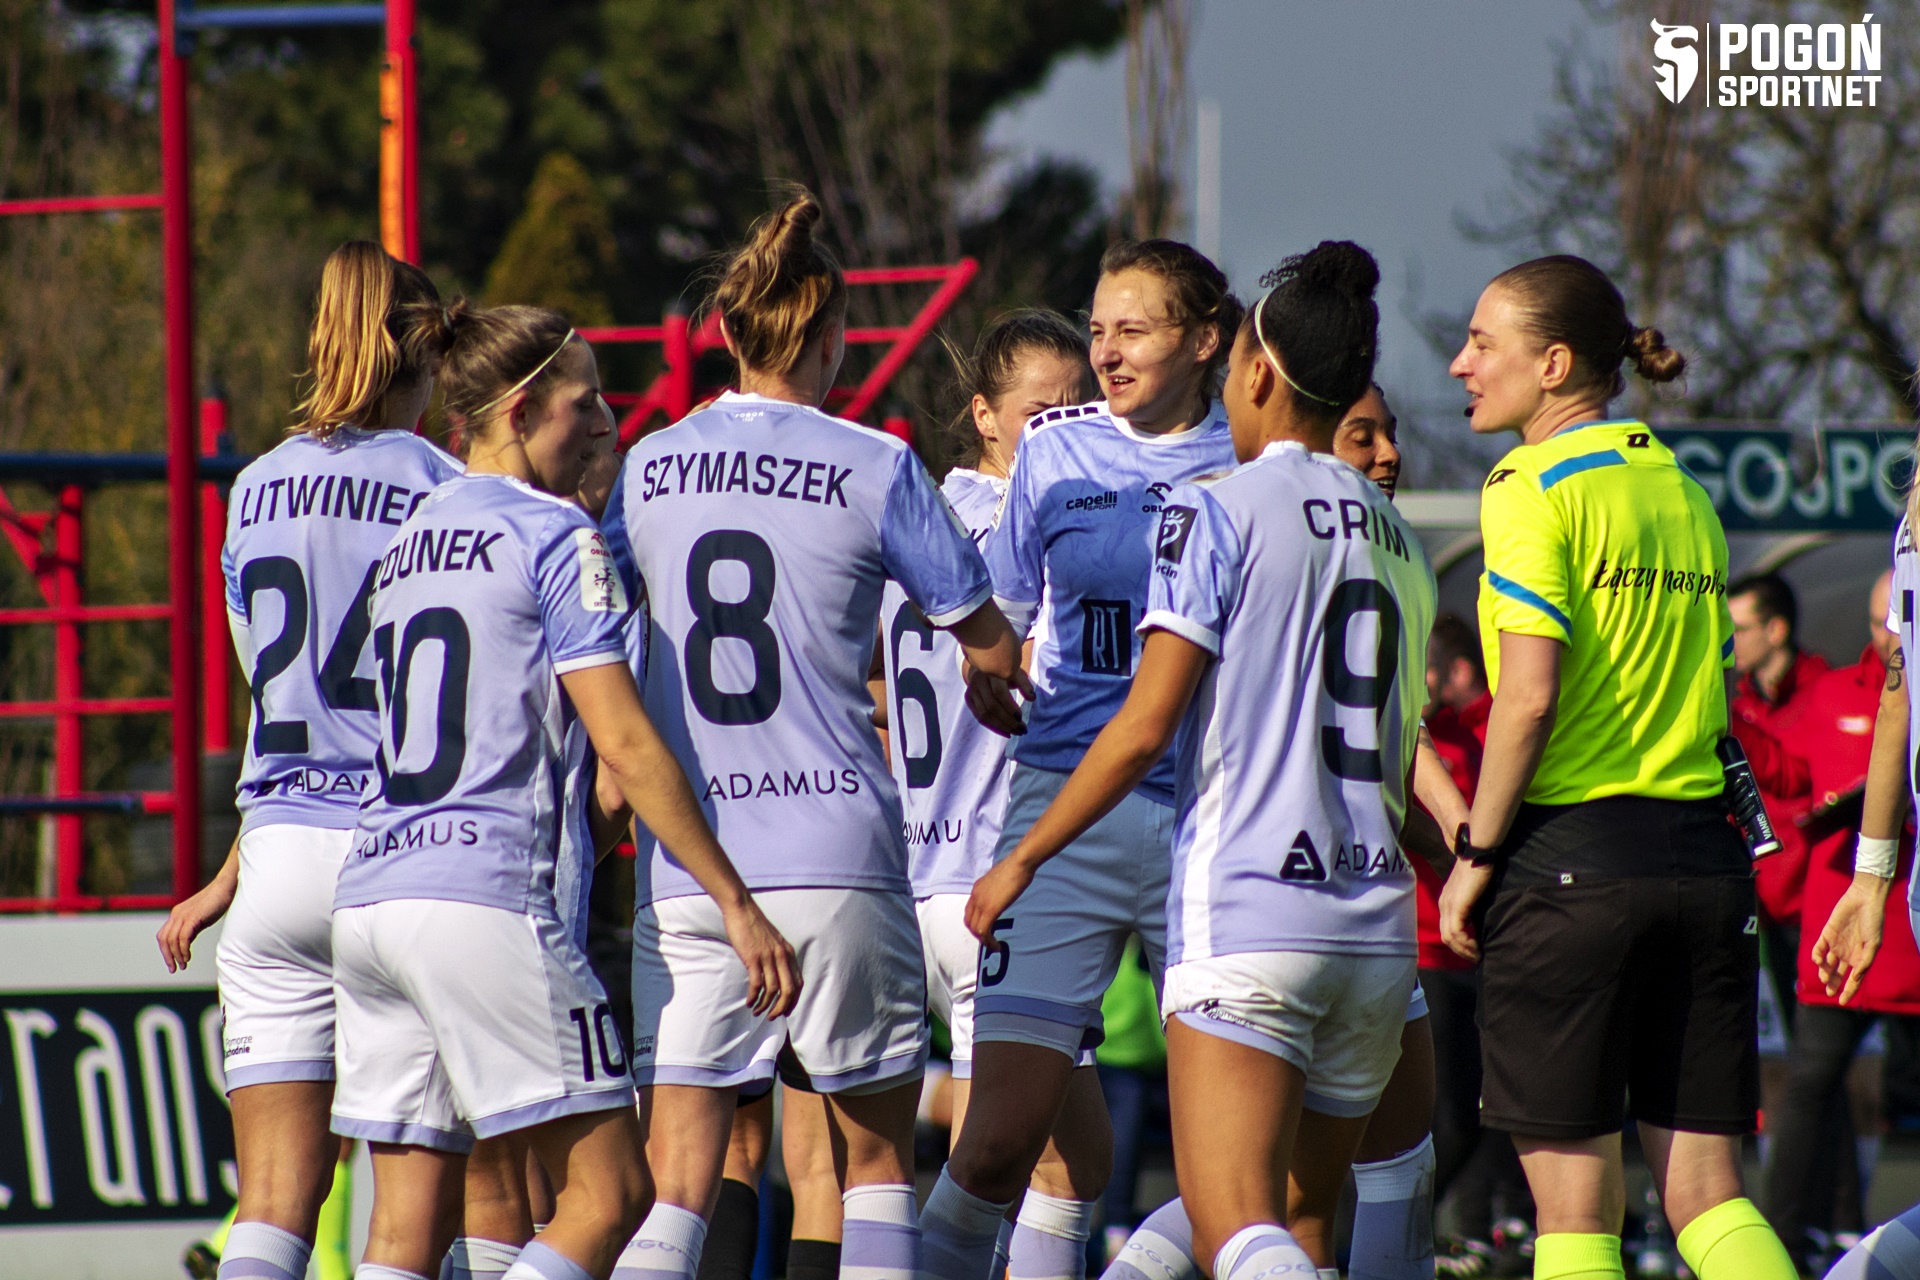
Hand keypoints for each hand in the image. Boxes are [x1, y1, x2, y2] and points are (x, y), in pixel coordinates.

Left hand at [156, 876, 236, 973]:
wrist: (226, 887)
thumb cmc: (218, 901)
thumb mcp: (201, 917)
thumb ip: (192, 928)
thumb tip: (187, 943)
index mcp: (177, 914)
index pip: (164, 936)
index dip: (165, 951)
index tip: (173, 963)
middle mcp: (176, 914)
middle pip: (164, 939)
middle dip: (167, 956)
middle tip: (174, 969)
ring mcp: (183, 915)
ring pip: (172, 940)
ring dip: (176, 956)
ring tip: (184, 965)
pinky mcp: (193, 917)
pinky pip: (183, 938)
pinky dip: (184, 950)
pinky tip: (189, 957)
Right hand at [721, 900, 800, 1017]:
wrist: (741, 909)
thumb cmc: (754, 925)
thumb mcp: (773, 941)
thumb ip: (777, 956)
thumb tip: (776, 974)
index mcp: (788, 953)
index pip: (798, 983)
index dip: (793, 1000)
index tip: (785, 1010)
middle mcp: (781, 956)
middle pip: (789, 990)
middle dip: (781, 1008)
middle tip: (772, 1017)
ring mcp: (768, 957)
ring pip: (772, 990)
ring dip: (765, 1005)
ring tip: (757, 1012)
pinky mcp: (753, 958)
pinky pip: (757, 984)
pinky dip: (754, 997)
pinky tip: (749, 1002)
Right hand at [964, 666, 1029, 737]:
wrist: (985, 662)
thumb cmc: (1004, 669)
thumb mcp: (1016, 672)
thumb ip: (1024, 684)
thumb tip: (1032, 698)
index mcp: (991, 672)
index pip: (999, 693)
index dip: (1010, 707)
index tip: (1021, 718)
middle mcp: (978, 680)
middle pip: (991, 706)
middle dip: (1007, 721)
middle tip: (1022, 730)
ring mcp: (971, 690)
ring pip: (984, 714)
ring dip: (1001, 727)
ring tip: (1015, 732)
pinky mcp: (968, 698)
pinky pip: (979, 717)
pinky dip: (993, 727)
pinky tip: (1006, 732)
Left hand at [966, 857, 1035, 942]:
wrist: (1019, 863)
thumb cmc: (1016, 867)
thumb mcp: (1000, 879)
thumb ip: (996, 889)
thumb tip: (1001, 896)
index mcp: (977, 888)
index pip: (969, 911)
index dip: (975, 923)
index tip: (986, 930)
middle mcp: (975, 896)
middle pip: (969, 922)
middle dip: (978, 934)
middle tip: (989, 941)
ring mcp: (981, 903)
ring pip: (975, 929)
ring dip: (984, 940)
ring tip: (993, 946)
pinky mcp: (990, 909)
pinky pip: (984, 931)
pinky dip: (989, 941)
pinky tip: (997, 946)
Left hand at [1438, 860, 1495, 962]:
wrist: (1477, 852)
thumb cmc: (1480, 869)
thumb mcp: (1473, 892)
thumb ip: (1472, 906)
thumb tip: (1481, 922)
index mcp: (1447, 902)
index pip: (1448, 929)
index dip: (1459, 943)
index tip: (1474, 951)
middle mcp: (1444, 905)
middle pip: (1446, 936)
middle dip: (1461, 951)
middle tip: (1477, 958)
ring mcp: (1448, 906)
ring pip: (1450, 938)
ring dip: (1464, 950)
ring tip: (1479, 956)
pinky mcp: (1456, 906)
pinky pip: (1456, 932)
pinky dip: (1466, 943)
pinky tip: (1478, 948)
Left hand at [1813, 874, 1891, 1004]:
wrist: (1864, 900)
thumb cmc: (1873, 922)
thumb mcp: (1873, 945)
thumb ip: (1865, 962)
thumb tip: (1855, 978)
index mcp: (1860, 958)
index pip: (1853, 979)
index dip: (1848, 991)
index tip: (1842, 1002)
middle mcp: (1847, 954)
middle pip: (1837, 974)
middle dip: (1832, 984)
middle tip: (1828, 992)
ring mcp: (1836, 944)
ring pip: (1827, 964)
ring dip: (1825, 972)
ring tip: (1824, 978)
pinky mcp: (1827, 934)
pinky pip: (1819, 948)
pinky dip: (1817, 956)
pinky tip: (1819, 961)